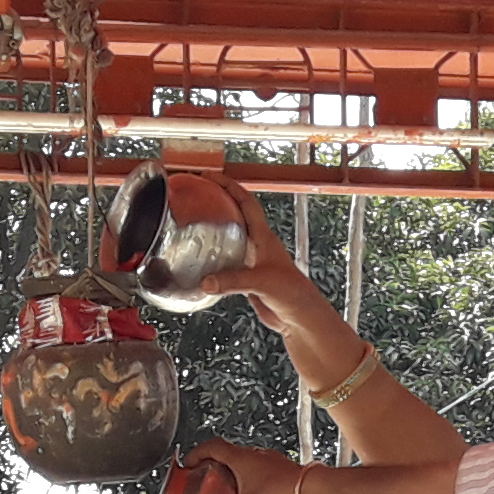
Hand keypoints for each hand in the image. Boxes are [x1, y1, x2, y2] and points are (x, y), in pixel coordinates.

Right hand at [180, 440, 308, 493]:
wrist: (316, 492)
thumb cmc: (285, 493)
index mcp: (242, 458)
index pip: (212, 446)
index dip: (197, 453)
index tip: (190, 462)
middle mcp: (257, 457)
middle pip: (229, 455)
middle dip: (215, 467)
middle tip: (207, 480)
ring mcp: (272, 464)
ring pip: (248, 465)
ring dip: (236, 476)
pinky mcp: (284, 474)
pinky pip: (264, 476)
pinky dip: (254, 486)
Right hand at [199, 176, 334, 334]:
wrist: (300, 317)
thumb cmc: (291, 294)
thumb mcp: (261, 283)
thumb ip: (233, 281)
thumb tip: (205, 282)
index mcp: (264, 237)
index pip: (245, 202)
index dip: (228, 186)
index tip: (209, 176)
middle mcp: (258, 244)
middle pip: (236, 214)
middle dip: (218, 200)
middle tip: (197, 194)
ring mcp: (252, 260)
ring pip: (230, 236)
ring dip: (214, 227)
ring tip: (193, 221)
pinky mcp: (247, 277)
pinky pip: (227, 261)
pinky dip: (213, 256)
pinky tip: (199, 261)